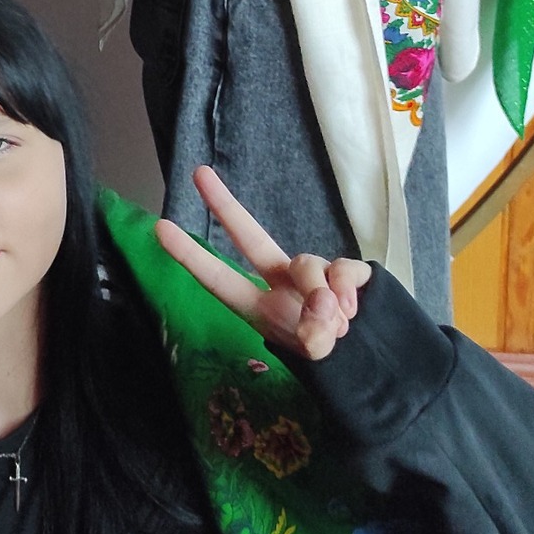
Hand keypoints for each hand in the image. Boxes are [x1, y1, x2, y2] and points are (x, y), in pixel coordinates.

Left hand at [154, 166, 371, 361]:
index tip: (159, 228)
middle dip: (224, 206)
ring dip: (322, 296)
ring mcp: (314, 272)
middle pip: (251, 237)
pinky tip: (353, 309)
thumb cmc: (330, 356)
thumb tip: (324, 305)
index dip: (190, 256)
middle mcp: (280, 281)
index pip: (219, 279)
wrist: (374, 360)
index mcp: (259, 306)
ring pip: (308, 264)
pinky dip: (347, 290)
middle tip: (198, 173)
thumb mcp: (314, 354)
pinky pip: (344, 268)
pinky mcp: (347, 270)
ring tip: (336, 323)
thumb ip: (315, 335)